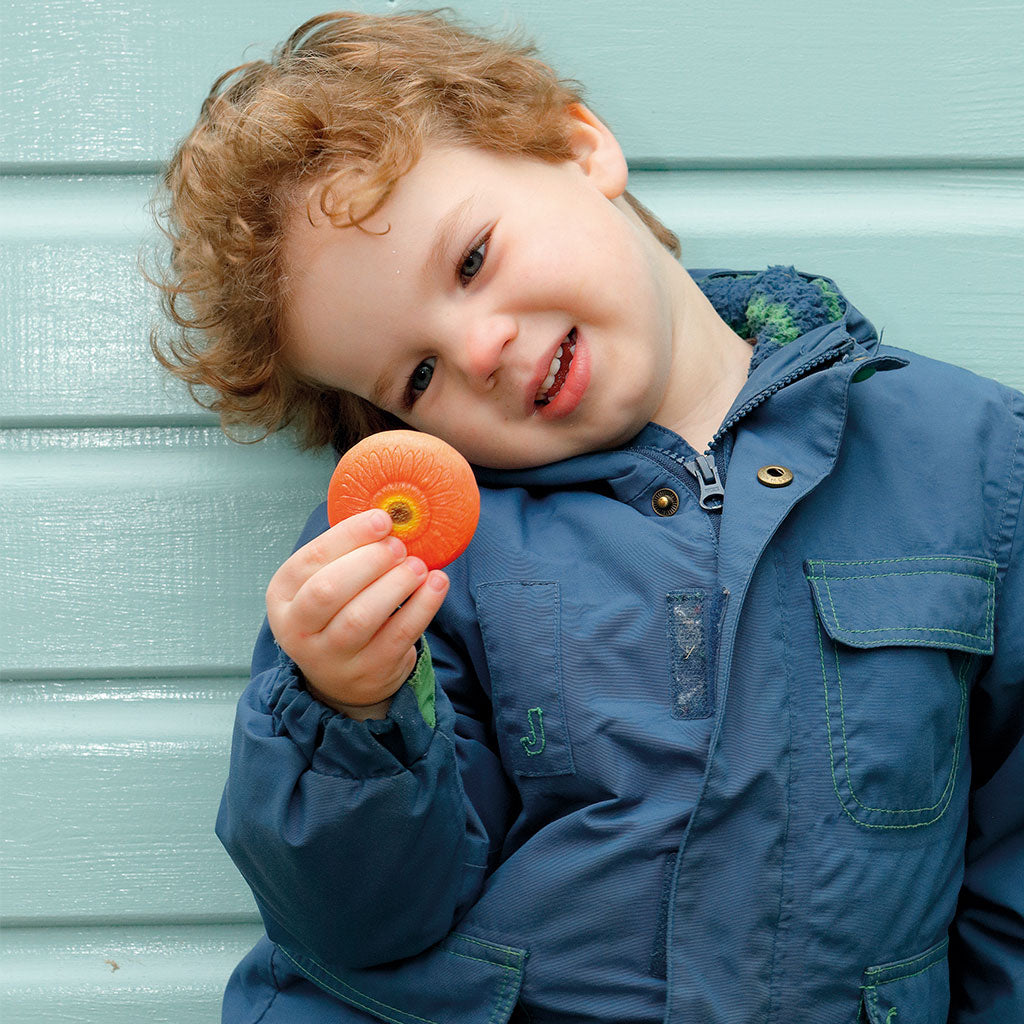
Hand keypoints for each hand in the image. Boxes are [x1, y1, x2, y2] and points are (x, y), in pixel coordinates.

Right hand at [265, 509, 449, 717]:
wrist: (343, 678)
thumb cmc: (337, 613)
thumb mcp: (324, 582)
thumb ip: (346, 552)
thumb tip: (387, 516)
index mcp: (283, 596)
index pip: (311, 560)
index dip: (349, 536)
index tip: (382, 519)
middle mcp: (299, 629)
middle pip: (328, 590)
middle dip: (369, 561)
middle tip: (399, 546)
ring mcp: (332, 656)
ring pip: (361, 617)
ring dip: (396, 583)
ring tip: (418, 565)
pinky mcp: (370, 671)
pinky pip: (399, 635)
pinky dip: (423, 605)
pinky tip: (436, 583)